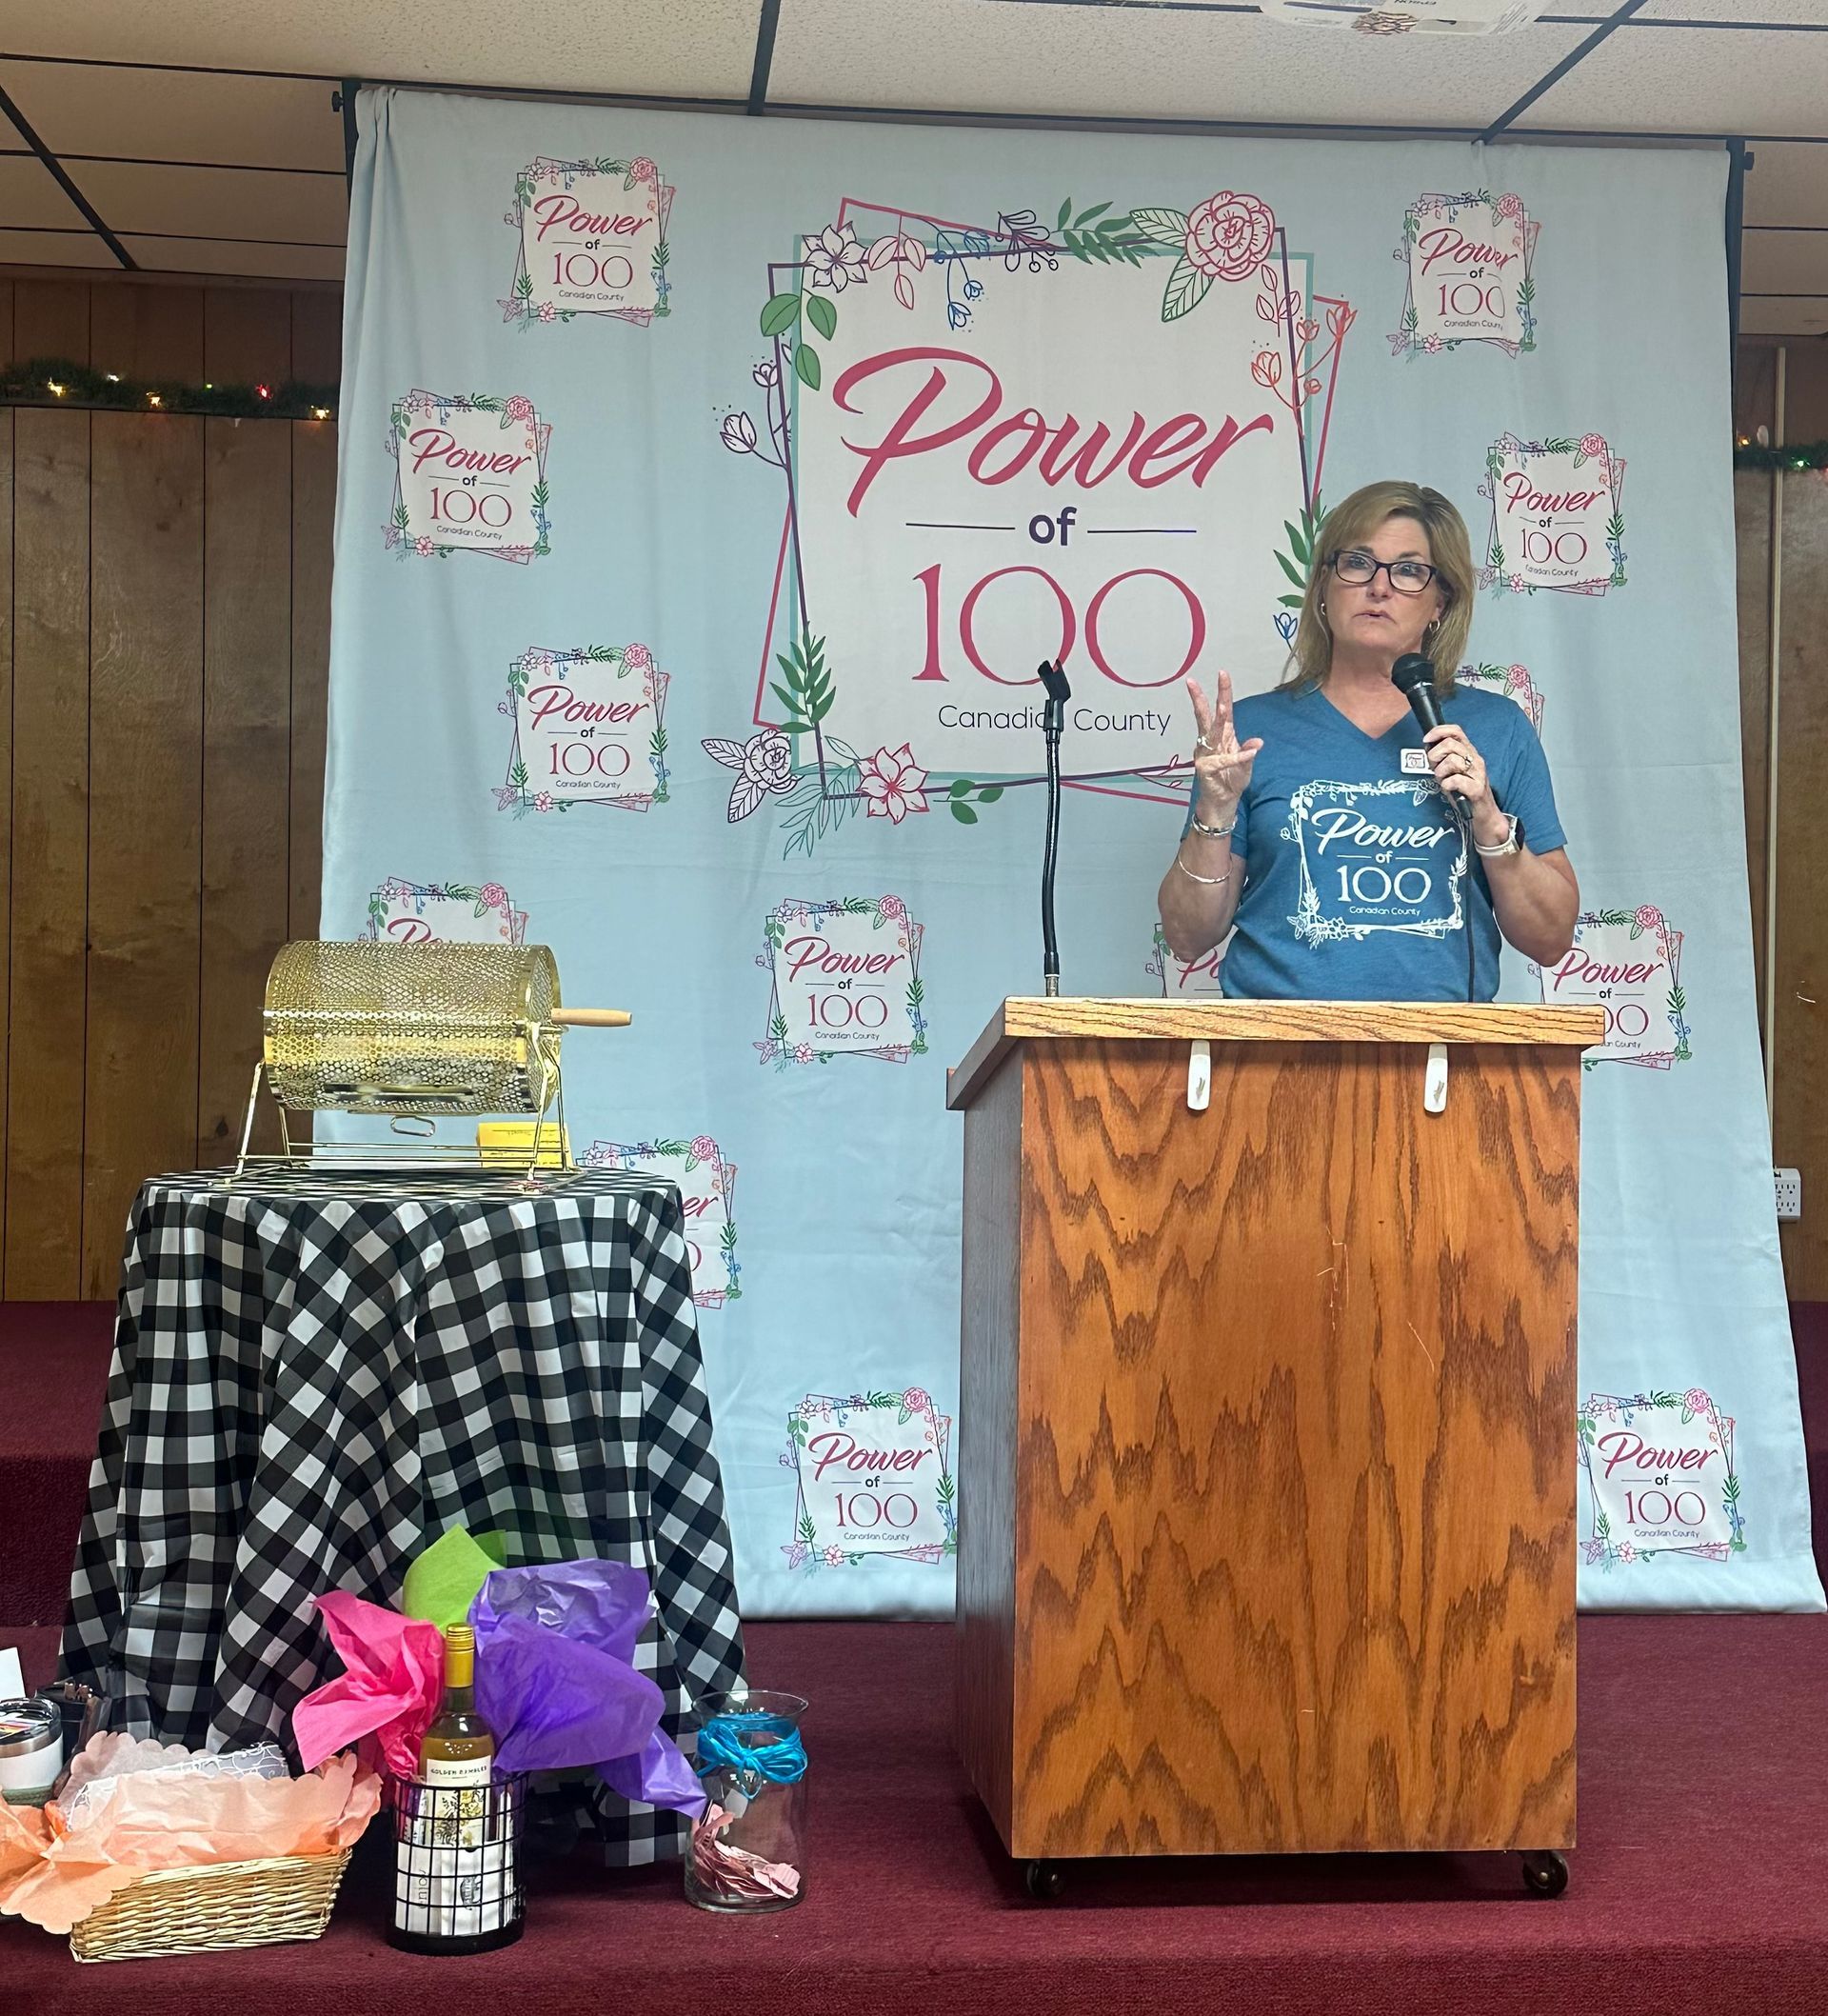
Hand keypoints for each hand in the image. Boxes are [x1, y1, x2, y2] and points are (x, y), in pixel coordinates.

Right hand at [1186, 671, 1262, 819]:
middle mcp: (1211, 742)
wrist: (1222, 803)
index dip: (1223, 692)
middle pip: (1205, 716)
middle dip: (1200, 698)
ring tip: (1223, 706)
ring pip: (1210, 733)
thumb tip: (1258, 742)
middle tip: (1193, 682)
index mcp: (1223, 736)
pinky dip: (1237, 757)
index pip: (1223, 710)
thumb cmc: (1231, 781)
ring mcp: (1206, 755)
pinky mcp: (1206, 769)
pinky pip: (1223, 760)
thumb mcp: (1246, 765)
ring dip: (1218, 720)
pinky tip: (1250, 753)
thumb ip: (1249, 752)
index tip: (1222, 673)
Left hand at [1422, 723, 1502, 838]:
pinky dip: (1446, 785)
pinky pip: (1455, 780)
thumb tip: (1428, 747)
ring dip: (1440, 773)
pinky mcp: (1476, 789)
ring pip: (1452, 761)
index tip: (1426, 740)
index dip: (1439, 731)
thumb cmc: (1464, 792)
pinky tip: (1448, 789)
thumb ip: (1442, 758)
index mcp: (1469, 752)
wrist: (1483, 814)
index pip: (1456, 731)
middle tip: (1434, 769)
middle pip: (1450, 744)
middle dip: (1435, 756)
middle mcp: (1475, 759)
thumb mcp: (1452, 770)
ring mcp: (1477, 774)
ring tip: (1443, 781)